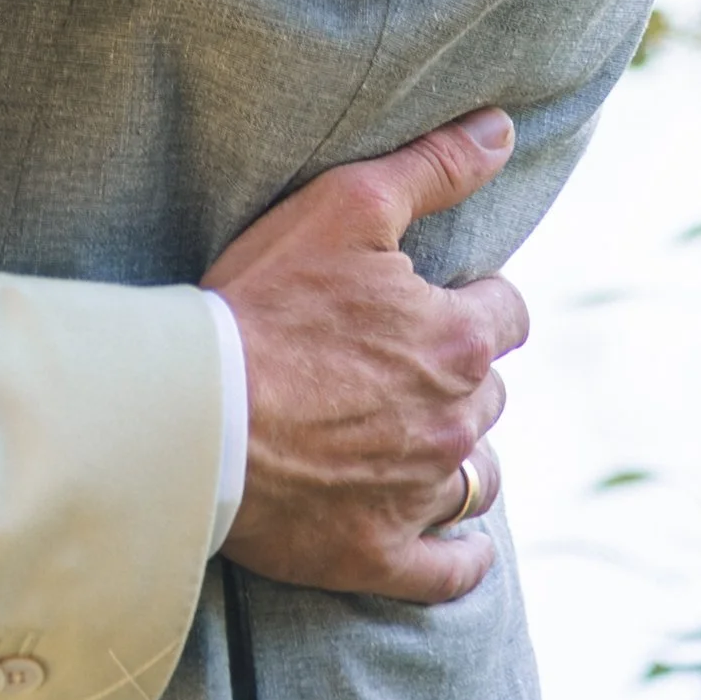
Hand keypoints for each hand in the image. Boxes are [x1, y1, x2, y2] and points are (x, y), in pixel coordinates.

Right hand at [207, 109, 528, 604]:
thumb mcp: (346, 206)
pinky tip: (450, 542)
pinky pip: (452, 569)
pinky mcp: (382, 556)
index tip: (434, 300)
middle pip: (491, 395)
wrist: (193, 414)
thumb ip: (433, 168)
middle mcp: (455, 422)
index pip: (507, 315)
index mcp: (456, 339)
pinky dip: (459, 556)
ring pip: (480, 479)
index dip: (473, 301)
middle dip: (458, 376)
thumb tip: (502, 130)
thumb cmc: (262, 300)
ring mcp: (421, 495)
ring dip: (460, 457)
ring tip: (415, 439)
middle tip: (400, 363)